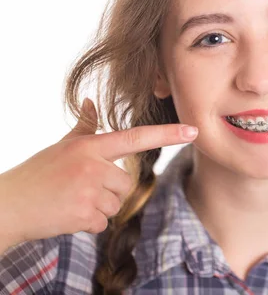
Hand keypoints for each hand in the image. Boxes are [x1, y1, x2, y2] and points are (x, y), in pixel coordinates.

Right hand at [0, 98, 197, 245]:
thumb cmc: (38, 174)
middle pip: (127, 182)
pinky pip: (104, 222)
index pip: (136, 137)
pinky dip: (89, 223)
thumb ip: (85, 126)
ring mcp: (89, 190)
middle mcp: (93, 165)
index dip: (167, 134)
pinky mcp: (84, 214)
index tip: (193, 130)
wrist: (8, 205)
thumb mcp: (62, 146)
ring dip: (100, 207)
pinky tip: (69, 214)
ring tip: (72, 200)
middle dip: (109, 190)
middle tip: (80, 189)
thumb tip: (90, 100)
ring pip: (117, 204)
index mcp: (90, 146)